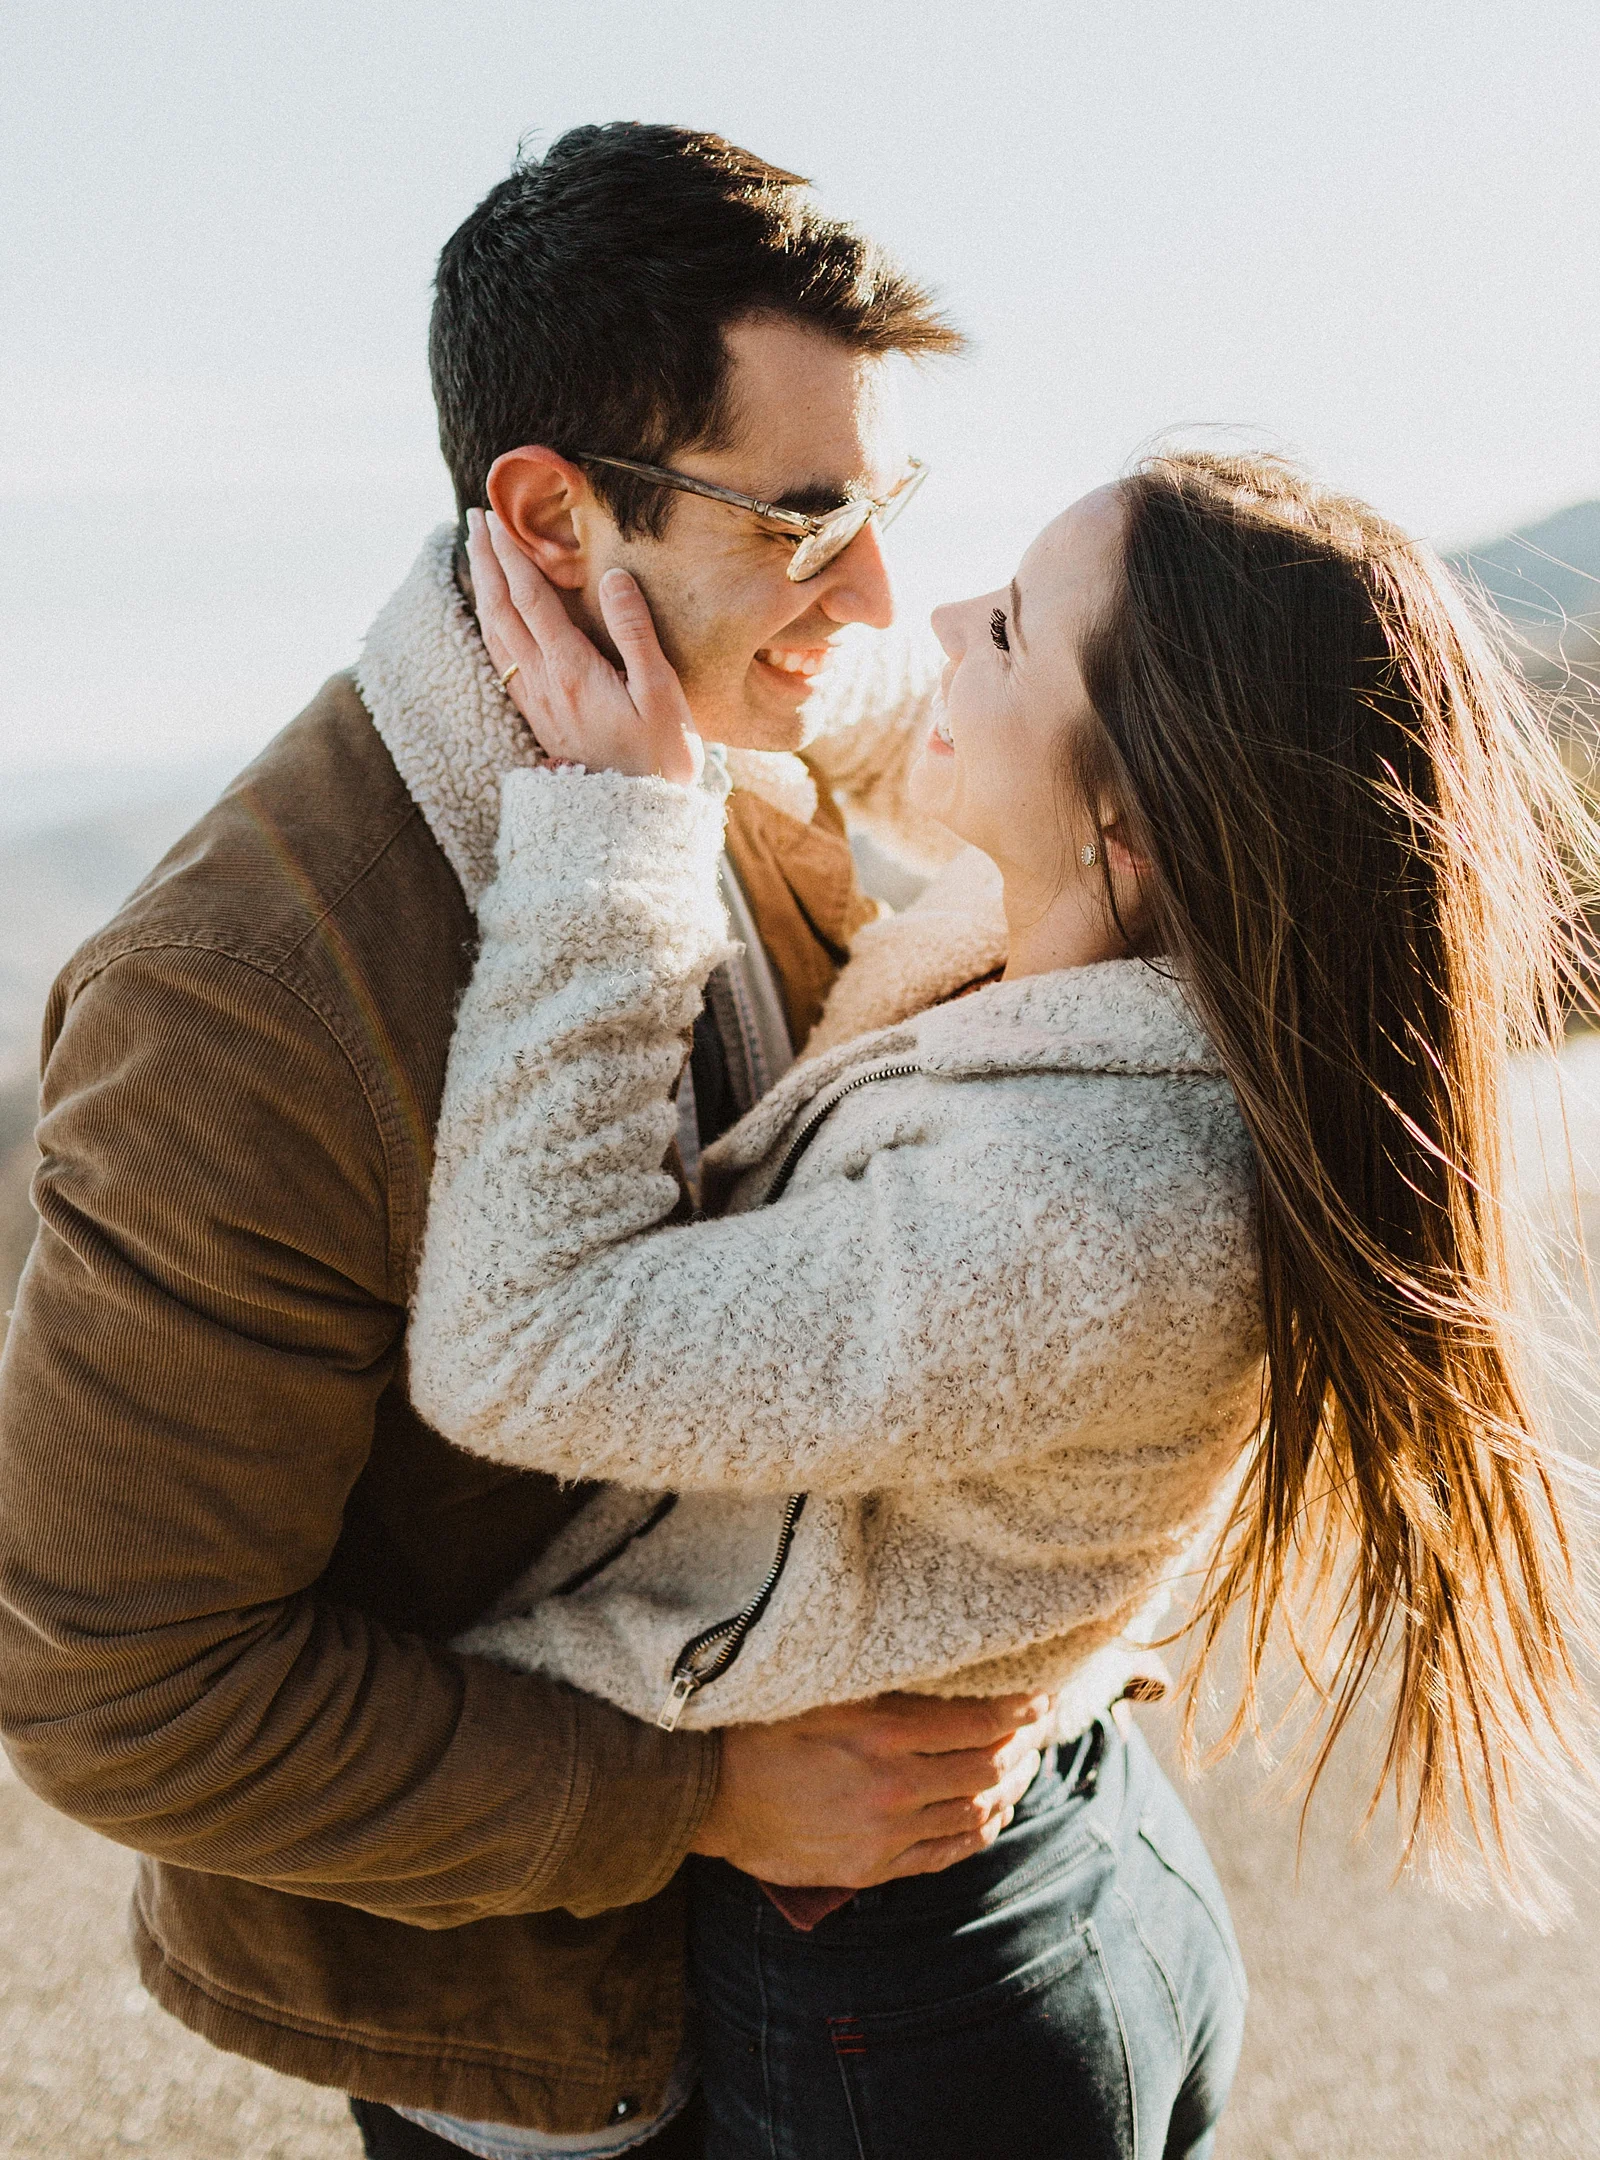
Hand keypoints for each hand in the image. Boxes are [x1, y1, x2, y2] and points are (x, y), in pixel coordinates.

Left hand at [466, 508, 701, 784]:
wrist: (638, 821)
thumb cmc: (661, 759)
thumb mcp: (662, 694)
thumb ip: (636, 633)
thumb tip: (613, 578)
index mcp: (572, 671)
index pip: (530, 599)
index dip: (512, 554)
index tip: (496, 518)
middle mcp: (544, 684)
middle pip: (502, 610)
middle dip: (487, 561)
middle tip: (475, 519)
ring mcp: (538, 702)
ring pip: (495, 635)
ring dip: (484, 589)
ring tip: (478, 555)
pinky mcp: (540, 719)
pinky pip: (502, 661)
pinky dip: (490, 625)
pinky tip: (491, 616)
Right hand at [689, 1691, 1052, 1887]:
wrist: (708, 1793)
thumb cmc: (761, 1725)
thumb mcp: (825, 1688)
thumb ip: (887, 1685)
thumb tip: (951, 1669)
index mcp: (883, 1731)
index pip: (980, 1721)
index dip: (1020, 1711)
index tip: (1039, 1698)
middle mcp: (892, 1786)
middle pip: (987, 1767)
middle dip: (1022, 1746)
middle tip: (1036, 1729)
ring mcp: (884, 1833)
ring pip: (974, 1812)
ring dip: (1008, 1787)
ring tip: (1021, 1766)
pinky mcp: (871, 1867)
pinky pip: (945, 1852)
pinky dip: (979, 1830)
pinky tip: (991, 1812)